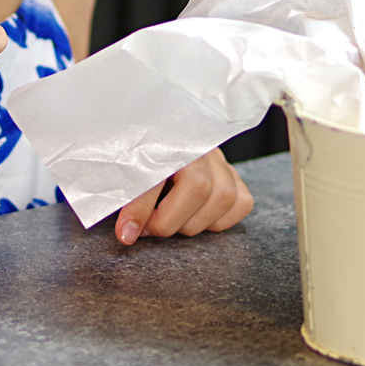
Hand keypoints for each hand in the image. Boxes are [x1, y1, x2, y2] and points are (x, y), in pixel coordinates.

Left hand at [112, 148, 252, 244]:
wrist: (155, 132)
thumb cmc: (136, 153)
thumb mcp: (122, 167)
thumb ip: (125, 194)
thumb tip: (127, 232)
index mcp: (164, 137)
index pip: (156, 176)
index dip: (140, 209)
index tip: (126, 233)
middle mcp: (198, 144)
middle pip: (198, 188)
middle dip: (169, 220)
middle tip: (147, 227)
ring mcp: (219, 158)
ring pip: (224, 196)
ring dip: (194, 222)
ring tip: (171, 222)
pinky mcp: (233, 173)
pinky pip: (241, 202)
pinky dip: (220, 220)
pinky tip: (197, 218)